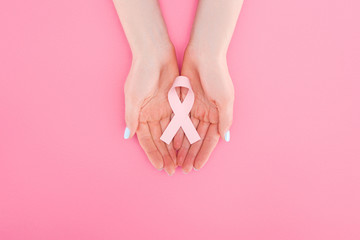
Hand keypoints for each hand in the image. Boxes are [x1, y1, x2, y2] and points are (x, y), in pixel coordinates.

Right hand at [124, 45, 177, 174]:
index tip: (160, 167)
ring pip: (170, 133)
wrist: (155, 54)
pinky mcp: (175, 102)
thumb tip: (128, 135)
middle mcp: (151, 114)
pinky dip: (183, 133)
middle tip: (172, 170)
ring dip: (174, 148)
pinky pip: (180, 121)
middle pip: (159, 140)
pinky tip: (187, 145)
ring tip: (180, 162)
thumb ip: (132, 117)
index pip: (147, 140)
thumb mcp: (133, 97)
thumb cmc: (141, 74)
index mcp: (140, 114)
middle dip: (165, 155)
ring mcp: (164, 109)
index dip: (153, 154)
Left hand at [174, 46, 233, 172]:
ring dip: (183, 146)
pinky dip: (176, 132)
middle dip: (192, 154)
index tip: (198, 167)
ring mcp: (194, 107)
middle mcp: (207, 113)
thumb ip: (225, 119)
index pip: (210, 140)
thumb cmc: (217, 76)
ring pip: (187, 132)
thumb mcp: (225, 99)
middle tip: (185, 168)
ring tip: (177, 160)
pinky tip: (172, 144)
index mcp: (218, 114)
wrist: (204, 54)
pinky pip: (179, 120)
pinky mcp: (183, 100)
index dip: (204, 154)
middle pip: (198, 138)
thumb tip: (224, 138)